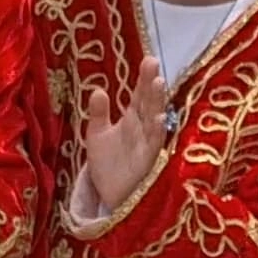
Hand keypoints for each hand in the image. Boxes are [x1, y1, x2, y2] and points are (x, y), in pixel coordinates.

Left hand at [77, 53, 171, 214]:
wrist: (109, 197)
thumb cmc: (107, 166)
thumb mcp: (97, 135)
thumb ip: (98, 114)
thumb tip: (98, 90)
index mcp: (133, 120)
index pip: (139, 95)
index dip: (144, 79)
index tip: (149, 60)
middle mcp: (143, 129)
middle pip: (149, 102)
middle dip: (151, 84)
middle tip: (152, 62)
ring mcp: (148, 144)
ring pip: (155, 119)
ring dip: (157, 103)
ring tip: (158, 83)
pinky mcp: (149, 161)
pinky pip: (155, 144)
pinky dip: (158, 132)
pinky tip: (160, 119)